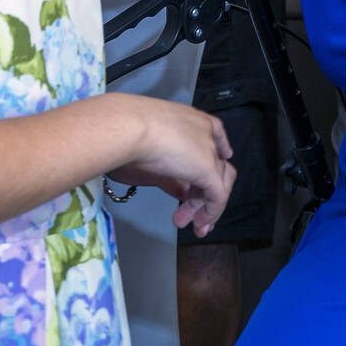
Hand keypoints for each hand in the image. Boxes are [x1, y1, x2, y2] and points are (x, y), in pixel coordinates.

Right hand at [109, 97, 235, 236]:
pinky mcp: (208, 169)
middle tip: (186, 212)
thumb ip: (169, 176)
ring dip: (206, 205)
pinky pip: (218, 195)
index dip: (212, 159)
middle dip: (204, 193)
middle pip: (216, 165)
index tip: (210, 172)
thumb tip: (182, 192)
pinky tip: (199, 222)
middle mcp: (203, 132)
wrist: (127, 127)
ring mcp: (208, 150)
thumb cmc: (126, 136)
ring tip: (193, 223)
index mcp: (189, 122)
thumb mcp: (149, 158)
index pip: (211, 142)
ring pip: (220, 181)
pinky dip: (211, 212)